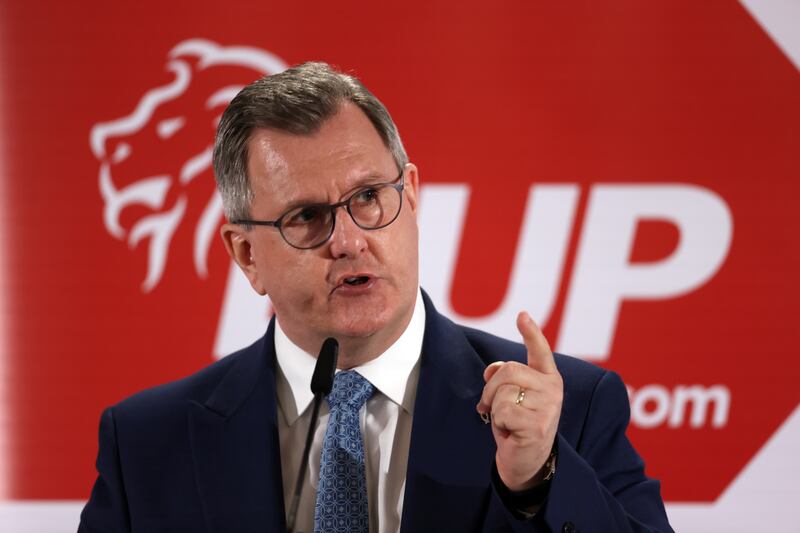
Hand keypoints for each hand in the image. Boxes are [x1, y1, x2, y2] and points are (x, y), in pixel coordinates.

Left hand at [476, 312, 562, 490]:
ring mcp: (548, 407)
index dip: (531, 332)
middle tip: (491, 407)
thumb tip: (491, 371)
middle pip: (508, 370)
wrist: (527, 461)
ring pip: (503, 392)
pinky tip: (510, 433)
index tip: (522, 315)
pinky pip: (502, 411)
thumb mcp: (512, 396)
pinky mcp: (538, 425)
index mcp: (548, 378)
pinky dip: (498, 423)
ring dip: (494, 408)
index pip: (540, 351)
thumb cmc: (517, 424)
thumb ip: (506, 378)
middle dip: (491, 388)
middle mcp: (553, 389)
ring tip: (506, 422)